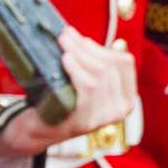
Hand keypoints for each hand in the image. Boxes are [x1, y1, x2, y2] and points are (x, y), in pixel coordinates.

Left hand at [0, 29, 138, 158]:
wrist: (42, 132)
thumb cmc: (63, 103)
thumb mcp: (86, 85)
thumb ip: (92, 66)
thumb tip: (80, 37)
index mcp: (125, 98)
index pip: (124, 64)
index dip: (103, 47)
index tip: (83, 39)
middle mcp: (119, 109)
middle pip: (109, 66)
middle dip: (86, 47)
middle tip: (66, 36)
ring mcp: (103, 116)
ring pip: (98, 74)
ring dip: (79, 54)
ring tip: (63, 44)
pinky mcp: (85, 120)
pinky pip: (86, 87)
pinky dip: (76, 69)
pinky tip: (66, 59)